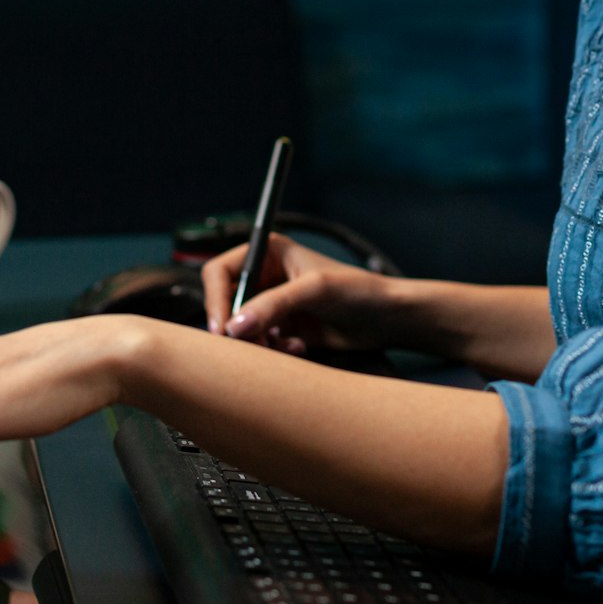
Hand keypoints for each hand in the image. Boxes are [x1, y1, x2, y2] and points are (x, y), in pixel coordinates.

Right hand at [200, 233, 406, 353]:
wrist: (387, 318)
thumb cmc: (357, 289)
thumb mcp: (314, 290)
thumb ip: (272, 306)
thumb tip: (233, 327)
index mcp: (268, 253)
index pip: (219, 272)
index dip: (215, 299)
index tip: (222, 328)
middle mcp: (265, 278)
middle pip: (225, 304)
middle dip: (236, 327)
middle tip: (252, 345)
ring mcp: (273, 306)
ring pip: (241, 329)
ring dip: (256, 343)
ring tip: (283, 346)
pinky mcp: (283, 330)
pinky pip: (260, 345)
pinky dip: (273, 351)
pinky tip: (298, 348)